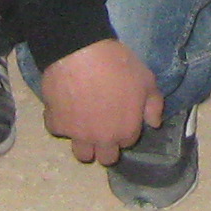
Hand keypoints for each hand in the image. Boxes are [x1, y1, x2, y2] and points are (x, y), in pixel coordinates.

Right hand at [39, 37, 165, 164]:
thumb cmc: (118, 65)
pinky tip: (64, 107)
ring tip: (85, 126)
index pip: (127, 142)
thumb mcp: (147, 79)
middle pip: (106, 158)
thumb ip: (154, 105)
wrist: (80, 52)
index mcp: (126, 131)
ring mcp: (77, 135)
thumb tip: (154, 123)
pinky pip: (57, 130)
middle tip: (103, 127)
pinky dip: (60, 121)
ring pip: (82, 154)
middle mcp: (102, 139)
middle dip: (107, 147)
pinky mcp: (56, 124)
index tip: (121, 118)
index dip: (125, 129)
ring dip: (85, 144)